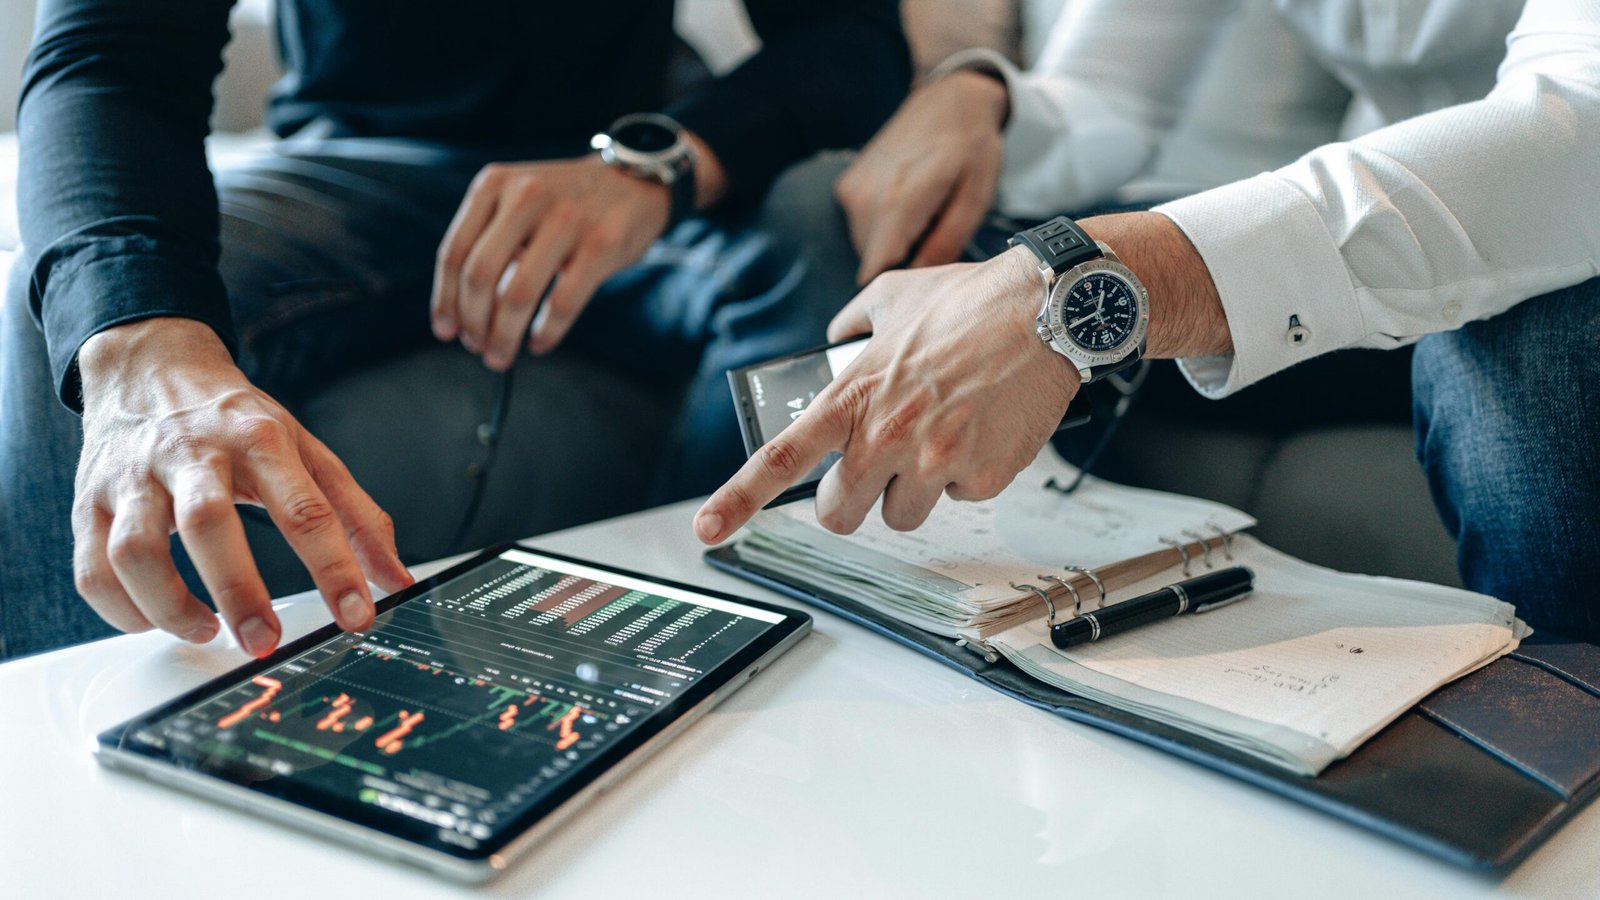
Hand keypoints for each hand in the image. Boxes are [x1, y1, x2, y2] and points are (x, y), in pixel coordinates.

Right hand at [75, 318, 413, 656]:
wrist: (150, 365)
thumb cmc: (236, 418)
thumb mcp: (307, 450)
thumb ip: (355, 515)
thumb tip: (396, 579)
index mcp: (261, 440)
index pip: (305, 508)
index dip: (336, 568)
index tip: (357, 615)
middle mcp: (193, 453)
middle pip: (210, 523)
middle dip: (239, 591)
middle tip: (264, 640)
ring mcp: (134, 476)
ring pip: (135, 550)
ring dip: (169, 606)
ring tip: (206, 629)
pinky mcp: (88, 499)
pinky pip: (91, 567)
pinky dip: (119, 609)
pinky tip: (153, 621)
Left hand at [431, 156, 670, 369]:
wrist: (632, 181)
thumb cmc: (566, 204)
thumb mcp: (518, 202)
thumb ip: (491, 242)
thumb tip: (462, 314)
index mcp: (495, 184)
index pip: (454, 252)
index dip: (445, 300)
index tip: (445, 331)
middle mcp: (527, 195)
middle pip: (479, 275)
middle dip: (473, 322)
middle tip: (476, 347)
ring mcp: (567, 219)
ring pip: (517, 294)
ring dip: (503, 335)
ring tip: (501, 355)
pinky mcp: (602, 244)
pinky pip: (563, 303)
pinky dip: (546, 333)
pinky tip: (539, 343)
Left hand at [693, 248, 1077, 541]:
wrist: (1048, 308)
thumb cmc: (971, 300)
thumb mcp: (893, 295)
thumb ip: (853, 323)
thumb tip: (835, 338)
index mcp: (853, 395)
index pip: (781, 458)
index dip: (737, 500)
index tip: (707, 529)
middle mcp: (885, 434)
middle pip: (839, 514)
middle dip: (853, 500)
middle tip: (877, 470)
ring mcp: (933, 461)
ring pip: (901, 515)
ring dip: (915, 488)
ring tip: (944, 433)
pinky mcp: (981, 477)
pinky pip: (960, 499)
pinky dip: (969, 474)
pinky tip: (984, 429)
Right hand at [834, 70, 1007, 284]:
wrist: (949, 101)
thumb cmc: (971, 149)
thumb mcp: (976, 199)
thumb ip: (946, 243)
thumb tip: (917, 278)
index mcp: (898, 202)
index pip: (877, 271)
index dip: (900, 285)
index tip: (923, 281)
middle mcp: (864, 197)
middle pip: (875, 262)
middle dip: (903, 259)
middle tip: (935, 234)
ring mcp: (851, 190)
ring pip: (867, 247)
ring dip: (894, 242)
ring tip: (924, 215)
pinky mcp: (846, 186)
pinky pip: (862, 227)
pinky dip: (884, 226)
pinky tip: (908, 203)